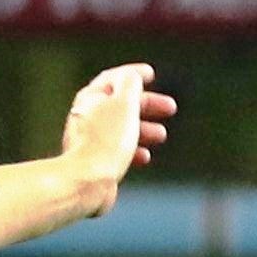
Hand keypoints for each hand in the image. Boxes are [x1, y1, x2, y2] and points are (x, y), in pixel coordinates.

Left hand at [60, 65, 175, 217]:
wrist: (86, 182)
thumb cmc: (106, 141)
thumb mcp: (124, 102)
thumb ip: (130, 83)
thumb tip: (131, 76)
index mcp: (90, 99)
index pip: (113, 78)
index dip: (134, 74)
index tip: (151, 74)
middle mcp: (86, 118)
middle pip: (120, 105)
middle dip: (147, 105)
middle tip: (170, 108)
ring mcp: (89, 141)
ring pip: (121, 129)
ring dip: (144, 129)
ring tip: (161, 135)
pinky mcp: (94, 162)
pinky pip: (116, 151)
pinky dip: (134, 151)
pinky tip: (145, 157)